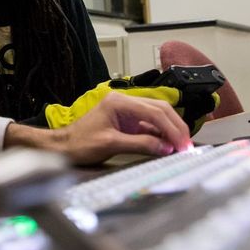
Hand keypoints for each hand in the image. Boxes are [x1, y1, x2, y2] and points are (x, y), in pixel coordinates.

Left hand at [6, 91, 191, 164]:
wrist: (62, 147)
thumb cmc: (79, 144)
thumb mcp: (110, 144)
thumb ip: (140, 144)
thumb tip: (167, 147)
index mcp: (119, 102)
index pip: (154, 112)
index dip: (172, 128)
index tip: (183, 145)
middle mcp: (124, 102)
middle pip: (160, 110)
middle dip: (176, 127)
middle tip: (187, 146)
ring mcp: (126, 111)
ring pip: (157, 116)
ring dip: (171, 130)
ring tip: (182, 147)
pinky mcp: (126, 121)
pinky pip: (149, 125)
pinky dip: (161, 134)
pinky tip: (169, 145)